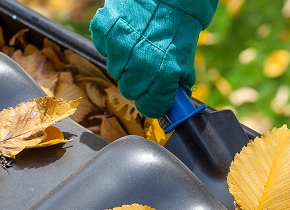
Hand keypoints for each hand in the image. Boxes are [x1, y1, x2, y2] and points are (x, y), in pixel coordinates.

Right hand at [90, 0, 216, 117]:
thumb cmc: (179, 22)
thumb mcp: (185, 54)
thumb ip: (177, 79)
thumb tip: (174, 97)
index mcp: (164, 74)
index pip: (150, 107)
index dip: (153, 102)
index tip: (155, 98)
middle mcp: (139, 65)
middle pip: (130, 91)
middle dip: (139, 83)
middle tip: (148, 67)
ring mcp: (119, 47)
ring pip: (116, 70)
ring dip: (125, 62)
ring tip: (138, 44)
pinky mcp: (104, 31)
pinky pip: (104, 48)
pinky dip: (113, 44)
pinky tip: (127, 32)